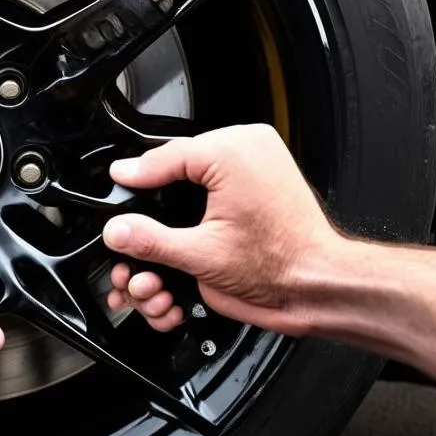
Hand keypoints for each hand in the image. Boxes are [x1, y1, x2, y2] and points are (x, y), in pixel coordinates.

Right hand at [103, 124, 338, 335]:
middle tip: (131, 211)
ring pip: (197, 167)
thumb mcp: (201, 255)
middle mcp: (247, 150)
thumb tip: (118, 230)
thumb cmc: (282, 267)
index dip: (136, 174)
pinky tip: (187, 215)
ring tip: (156, 211)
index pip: (167, 156)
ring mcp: (257, 161)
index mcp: (233, 153)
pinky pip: (218, 174)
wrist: (318, 286)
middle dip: (154, 191)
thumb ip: (150, 240)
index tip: (117, 180)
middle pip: (178, 162)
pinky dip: (199, 194)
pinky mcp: (262, 176)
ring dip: (175, 194)